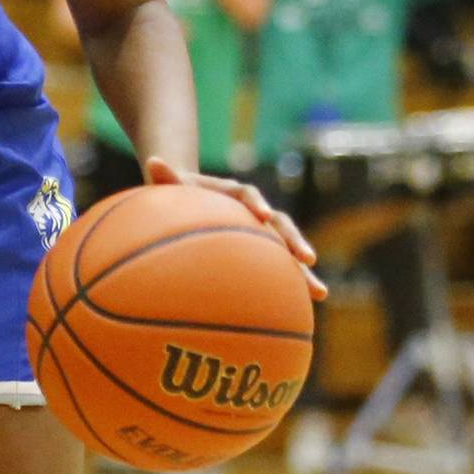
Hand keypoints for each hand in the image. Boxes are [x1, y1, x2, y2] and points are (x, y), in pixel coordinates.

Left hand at [144, 156, 326, 300]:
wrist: (191, 198)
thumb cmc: (178, 193)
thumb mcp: (170, 185)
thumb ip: (165, 176)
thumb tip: (152, 160)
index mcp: (233, 194)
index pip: (248, 194)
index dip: (256, 203)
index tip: (262, 214)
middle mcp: (254, 212)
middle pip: (279, 225)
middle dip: (295, 241)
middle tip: (309, 258)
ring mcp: (261, 234)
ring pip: (286, 252)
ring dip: (303, 271)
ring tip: (321, 292)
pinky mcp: (260, 253)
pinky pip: (277, 271)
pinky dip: (289, 288)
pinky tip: (300, 312)